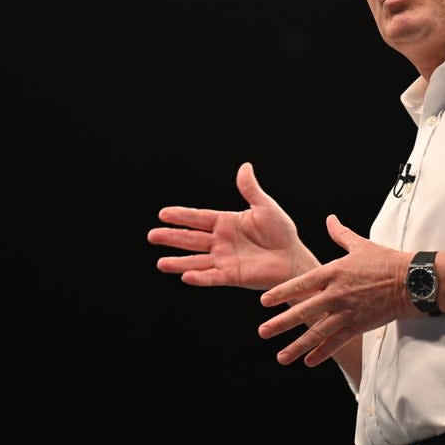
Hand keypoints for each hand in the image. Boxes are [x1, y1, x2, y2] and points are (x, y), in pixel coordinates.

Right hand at [147, 162, 315, 289]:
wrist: (293, 257)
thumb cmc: (282, 232)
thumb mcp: (265, 207)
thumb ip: (250, 189)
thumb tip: (245, 166)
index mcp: (226, 223)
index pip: (198, 218)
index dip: (181, 216)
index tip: (163, 213)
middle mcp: (221, 242)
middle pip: (191, 239)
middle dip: (172, 237)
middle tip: (151, 235)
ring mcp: (224, 259)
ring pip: (196, 261)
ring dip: (178, 262)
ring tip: (160, 263)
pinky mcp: (232, 276)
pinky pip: (212, 277)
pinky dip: (199, 278)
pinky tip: (185, 276)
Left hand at [257, 214, 412, 366]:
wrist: (411, 281)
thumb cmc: (386, 261)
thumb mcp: (360, 244)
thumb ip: (340, 234)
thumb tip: (330, 219)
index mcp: (333, 272)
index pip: (301, 284)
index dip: (281, 293)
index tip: (264, 301)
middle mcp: (336, 293)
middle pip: (303, 310)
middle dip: (281, 323)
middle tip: (263, 332)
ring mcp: (347, 312)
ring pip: (317, 332)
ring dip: (298, 346)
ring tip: (281, 357)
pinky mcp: (358, 325)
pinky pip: (337, 342)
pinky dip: (322, 353)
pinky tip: (308, 361)